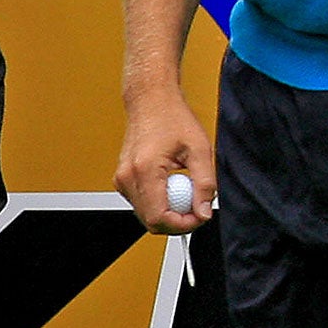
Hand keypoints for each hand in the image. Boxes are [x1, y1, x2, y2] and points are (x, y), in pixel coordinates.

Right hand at [116, 87, 215, 233]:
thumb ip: (205, 184)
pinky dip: (160, 201)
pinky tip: (174, 185)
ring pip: (146, 214)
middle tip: (199, 208)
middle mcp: (127, 178)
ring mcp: (122, 180)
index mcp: (144, 171)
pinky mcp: (123, 179)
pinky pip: (143, 202)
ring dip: (170, 211)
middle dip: (178, 221)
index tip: (201, 217)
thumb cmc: (173, 119)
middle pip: (151, 221)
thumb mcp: (199, 150)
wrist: (151, 103)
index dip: (183, 225)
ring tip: (188, 190)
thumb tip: (204, 212)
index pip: (159, 217)